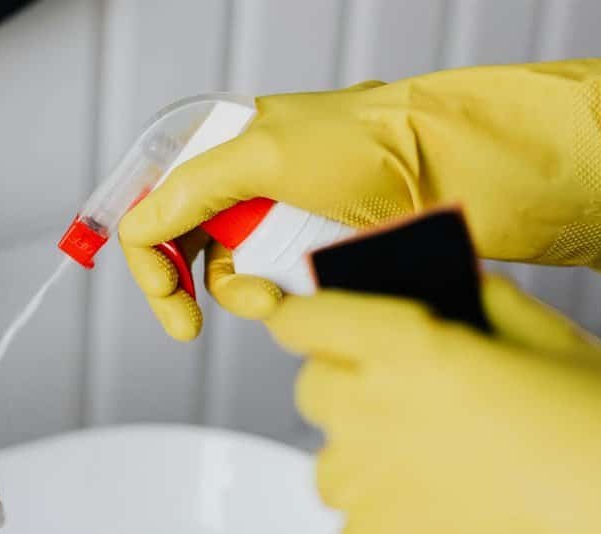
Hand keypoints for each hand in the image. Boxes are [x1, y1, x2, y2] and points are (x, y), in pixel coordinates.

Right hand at [120, 58, 600, 338]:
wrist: (462, 172)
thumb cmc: (375, 146)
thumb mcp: (264, 153)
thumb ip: (190, 189)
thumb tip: (139, 224)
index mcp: (226, 146)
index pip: (155, 202)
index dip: (146, 250)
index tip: (162, 292)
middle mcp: (247, 184)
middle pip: (182, 247)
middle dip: (185, 285)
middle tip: (186, 321)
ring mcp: (281, 221)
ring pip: (229, 277)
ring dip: (241, 295)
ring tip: (272, 298)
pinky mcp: (313, 254)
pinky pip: (273, 290)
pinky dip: (277, 300)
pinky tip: (296, 296)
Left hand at [266, 275, 600, 533]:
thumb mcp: (553, 345)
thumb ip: (476, 305)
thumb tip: (439, 285)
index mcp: (408, 349)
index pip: (309, 320)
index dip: (306, 318)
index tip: (306, 321)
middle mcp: (370, 416)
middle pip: (316, 390)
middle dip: (349, 385)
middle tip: (409, 402)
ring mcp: (366, 493)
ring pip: (334, 466)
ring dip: (372, 463)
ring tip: (451, 476)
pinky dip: (390, 530)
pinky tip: (453, 529)